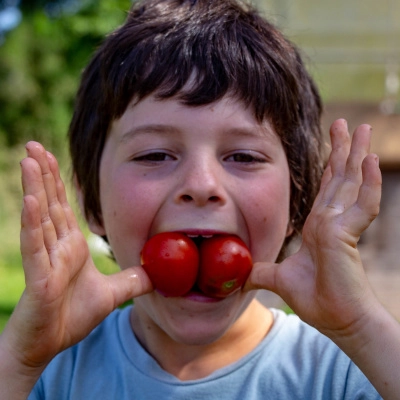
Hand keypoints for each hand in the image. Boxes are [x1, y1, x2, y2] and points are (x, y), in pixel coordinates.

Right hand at [2, 142, 151, 370]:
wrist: (49, 344)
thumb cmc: (71, 317)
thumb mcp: (112, 293)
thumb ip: (133, 281)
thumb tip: (157, 272)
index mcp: (71, 247)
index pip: (63, 207)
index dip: (58, 182)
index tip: (51, 157)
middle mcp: (56, 247)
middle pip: (50, 203)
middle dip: (43, 173)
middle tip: (34, 145)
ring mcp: (45, 260)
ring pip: (40, 217)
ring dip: (35, 188)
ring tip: (30, 159)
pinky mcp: (38, 279)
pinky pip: (35, 247)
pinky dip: (33, 223)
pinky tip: (32, 200)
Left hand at [246, 119, 381, 338]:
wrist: (337, 321)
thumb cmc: (317, 299)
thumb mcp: (278, 279)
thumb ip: (259, 273)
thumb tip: (237, 276)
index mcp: (318, 226)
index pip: (326, 188)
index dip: (329, 165)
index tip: (332, 144)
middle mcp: (332, 220)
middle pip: (339, 177)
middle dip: (342, 149)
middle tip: (347, 123)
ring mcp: (342, 225)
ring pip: (351, 182)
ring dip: (356, 154)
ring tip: (362, 128)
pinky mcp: (348, 235)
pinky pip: (362, 204)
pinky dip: (368, 183)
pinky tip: (369, 161)